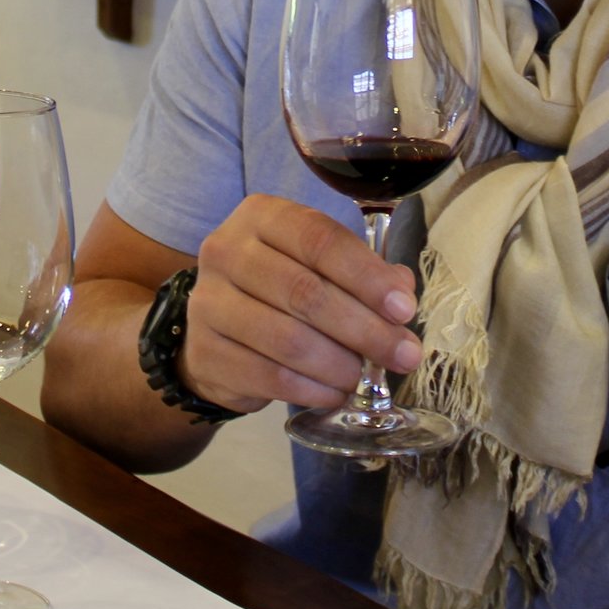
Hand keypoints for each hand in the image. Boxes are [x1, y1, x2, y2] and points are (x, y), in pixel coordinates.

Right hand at [183, 194, 423, 411]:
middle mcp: (226, 251)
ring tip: (365, 377)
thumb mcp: (320, 266)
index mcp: (262, 216)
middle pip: (305, 292)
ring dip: (339, 364)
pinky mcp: (204, 352)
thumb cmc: (281, 288)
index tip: (404, 309)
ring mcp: (208, 302)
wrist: (218, 329)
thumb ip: (363, 273)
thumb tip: (401, 296)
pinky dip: (311, 389)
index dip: (367, 276)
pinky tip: (335, 392)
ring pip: (287, 339)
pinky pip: (268, 376)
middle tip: (403, 354)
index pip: (319, 239)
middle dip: (365, 328)